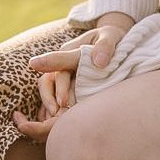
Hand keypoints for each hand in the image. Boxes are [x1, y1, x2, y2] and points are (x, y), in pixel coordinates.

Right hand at [15, 23, 127, 140]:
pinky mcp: (68, 81)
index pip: (59, 69)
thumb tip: (99, 62)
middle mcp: (62, 63)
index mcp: (69, 50)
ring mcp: (64, 72)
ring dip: (50, 104)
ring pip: (49, 88)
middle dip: (52, 99)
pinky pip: (55, 94)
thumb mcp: (110, 37)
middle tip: (60, 116)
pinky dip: (54, 106)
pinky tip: (59, 121)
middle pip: (49, 81)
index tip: (62, 102)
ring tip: (58, 121)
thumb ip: (105, 47)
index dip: (60, 87)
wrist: (111, 38)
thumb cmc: (110, 37)